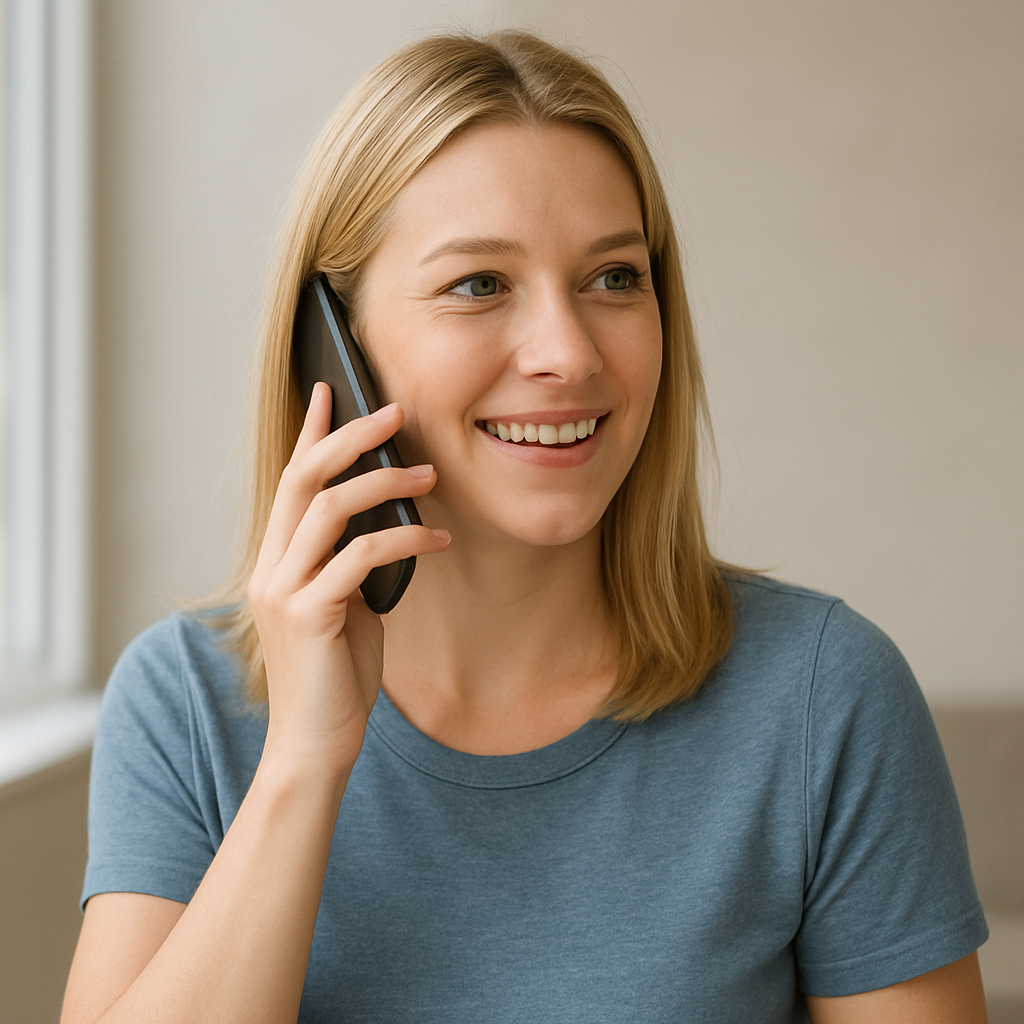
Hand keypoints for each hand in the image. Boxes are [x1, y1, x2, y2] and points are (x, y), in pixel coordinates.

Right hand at [247, 384, 448, 777]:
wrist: (315, 743)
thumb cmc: (336, 674)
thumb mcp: (347, 606)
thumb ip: (353, 563)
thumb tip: (390, 520)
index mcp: (278, 562)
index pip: (291, 481)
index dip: (311, 434)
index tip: (330, 392)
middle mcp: (271, 569)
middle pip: (303, 479)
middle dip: (348, 438)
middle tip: (393, 412)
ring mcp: (284, 590)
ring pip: (330, 509)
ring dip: (385, 483)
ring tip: (430, 475)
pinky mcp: (308, 616)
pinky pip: (361, 558)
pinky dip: (405, 540)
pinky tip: (437, 542)